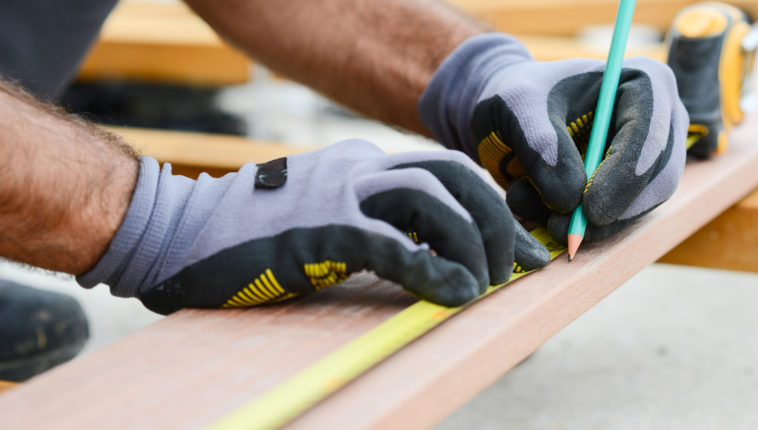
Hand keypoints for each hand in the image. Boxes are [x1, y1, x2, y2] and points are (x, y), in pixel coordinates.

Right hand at [78, 140, 548, 313]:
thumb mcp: (326, 221)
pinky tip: (454, 295)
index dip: (493, 205)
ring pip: (433, 201)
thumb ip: (375, 228)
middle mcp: (358, 169)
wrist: (180, 234)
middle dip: (498, 220)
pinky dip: (434, 271)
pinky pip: (395, 245)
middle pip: (454, 175)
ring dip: (473, 243)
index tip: (520, 246)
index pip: (447, 170)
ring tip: (486, 284)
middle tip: (515, 266)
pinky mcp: (320, 230)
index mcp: (362, 165)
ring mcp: (339, 194)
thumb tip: (432, 260)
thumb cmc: (254, 238)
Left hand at [419, 34, 687, 243]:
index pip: (650, 137)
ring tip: (529, 205)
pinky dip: (578, 227)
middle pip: (656, 181)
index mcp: (643, 83)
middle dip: (609, 212)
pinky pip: (617, 222)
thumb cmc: (518, 99)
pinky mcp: (632, 190)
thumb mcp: (517, 109)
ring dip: (586, 223)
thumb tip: (570, 199)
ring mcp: (651, 159)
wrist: (509, 116)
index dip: (624, 177)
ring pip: (637, 209)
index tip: (588, 209)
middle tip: (559, 228)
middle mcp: (660, 122)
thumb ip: (542, 146)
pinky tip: (539, 214)